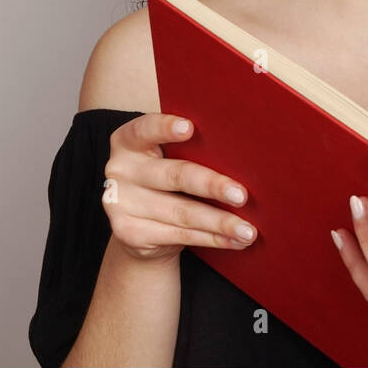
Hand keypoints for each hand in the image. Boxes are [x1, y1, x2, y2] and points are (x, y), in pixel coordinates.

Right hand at [101, 113, 256, 262]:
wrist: (139, 225)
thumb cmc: (166, 181)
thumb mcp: (169, 159)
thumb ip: (191, 151)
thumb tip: (243, 157)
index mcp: (128, 141)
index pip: (145, 129)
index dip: (166, 127)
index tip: (190, 127)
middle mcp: (120, 169)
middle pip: (175, 176)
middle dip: (212, 186)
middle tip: (242, 195)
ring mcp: (121, 203)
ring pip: (183, 213)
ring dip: (221, 223)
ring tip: (248, 230)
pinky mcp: (129, 232)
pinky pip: (180, 235)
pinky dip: (212, 239)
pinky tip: (234, 240)